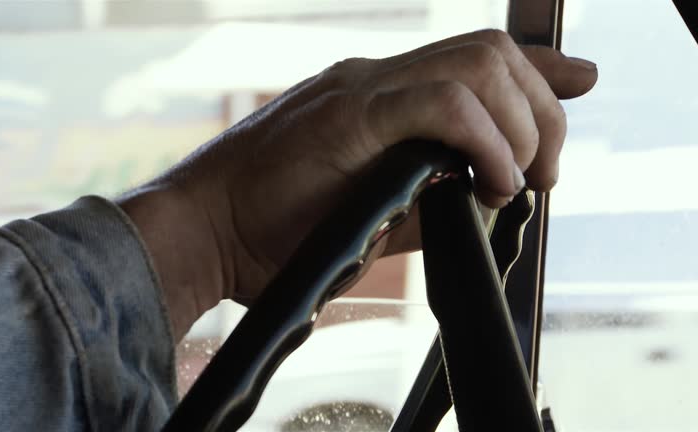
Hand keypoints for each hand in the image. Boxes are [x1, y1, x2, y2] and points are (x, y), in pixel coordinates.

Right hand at [119, 29, 597, 338]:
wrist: (199, 232)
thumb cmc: (267, 233)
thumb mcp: (364, 217)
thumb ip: (421, 200)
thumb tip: (478, 198)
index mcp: (373, 99)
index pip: (469, 63)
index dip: (535, 67)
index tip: (578, 79)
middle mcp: (370, 80)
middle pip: (489, 55)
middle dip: (540, 110)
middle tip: (543, 174)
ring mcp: (357, 90)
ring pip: (476, 65)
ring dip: (518, 124)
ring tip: (515, 181)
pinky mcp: (347, 114)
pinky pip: (441, 102)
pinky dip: (483, 140)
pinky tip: (488, 182)